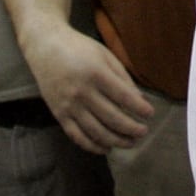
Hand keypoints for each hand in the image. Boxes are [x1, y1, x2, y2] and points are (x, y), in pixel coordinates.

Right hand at [27, 23, 153, 153]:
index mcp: (96, 74)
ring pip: (96, 131)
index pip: (123, 97)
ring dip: (116, 141)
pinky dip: (92, 146)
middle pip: (111, 118)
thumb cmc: (79, 48)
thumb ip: (122, 77)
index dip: (139, 108)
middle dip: (131, 128)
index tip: (150, 114)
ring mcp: (69, 106)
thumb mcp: (105, 55)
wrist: (45, 47)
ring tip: (131, 142)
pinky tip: (106, 148)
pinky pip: (76, 136)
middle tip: (144, 132)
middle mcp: (82, 92)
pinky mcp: (58, 115)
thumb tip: (139, 99)